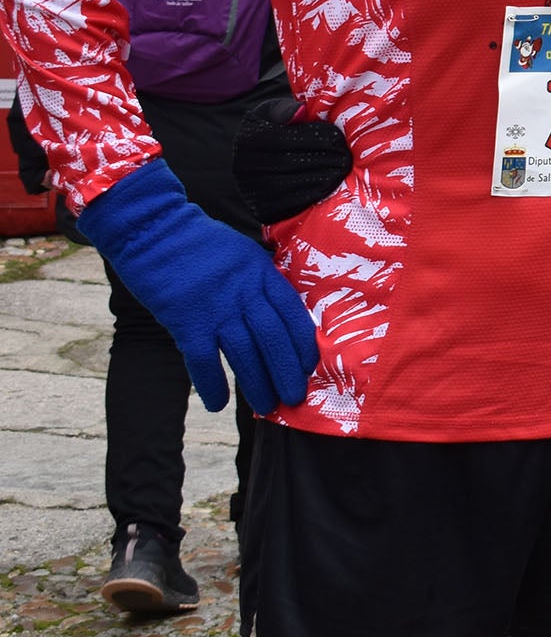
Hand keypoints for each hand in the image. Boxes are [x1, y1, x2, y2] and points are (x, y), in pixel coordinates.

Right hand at [76, 159, 318, 413]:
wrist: (154, 229)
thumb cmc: (197, 243)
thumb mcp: (242, 253)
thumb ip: (259, 280)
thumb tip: (275, 313)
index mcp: (262, 273)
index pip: (291, 314)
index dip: (303, 344)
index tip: (311, 367)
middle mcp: (244, 292)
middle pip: (273, 338)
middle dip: (287, 372)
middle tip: (295, 398)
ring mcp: (216, 307)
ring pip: (245, 353)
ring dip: (257, 383)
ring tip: (266, 407)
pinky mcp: (186, 320)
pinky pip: (203, 359)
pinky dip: (212, 383)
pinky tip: (218, 404)